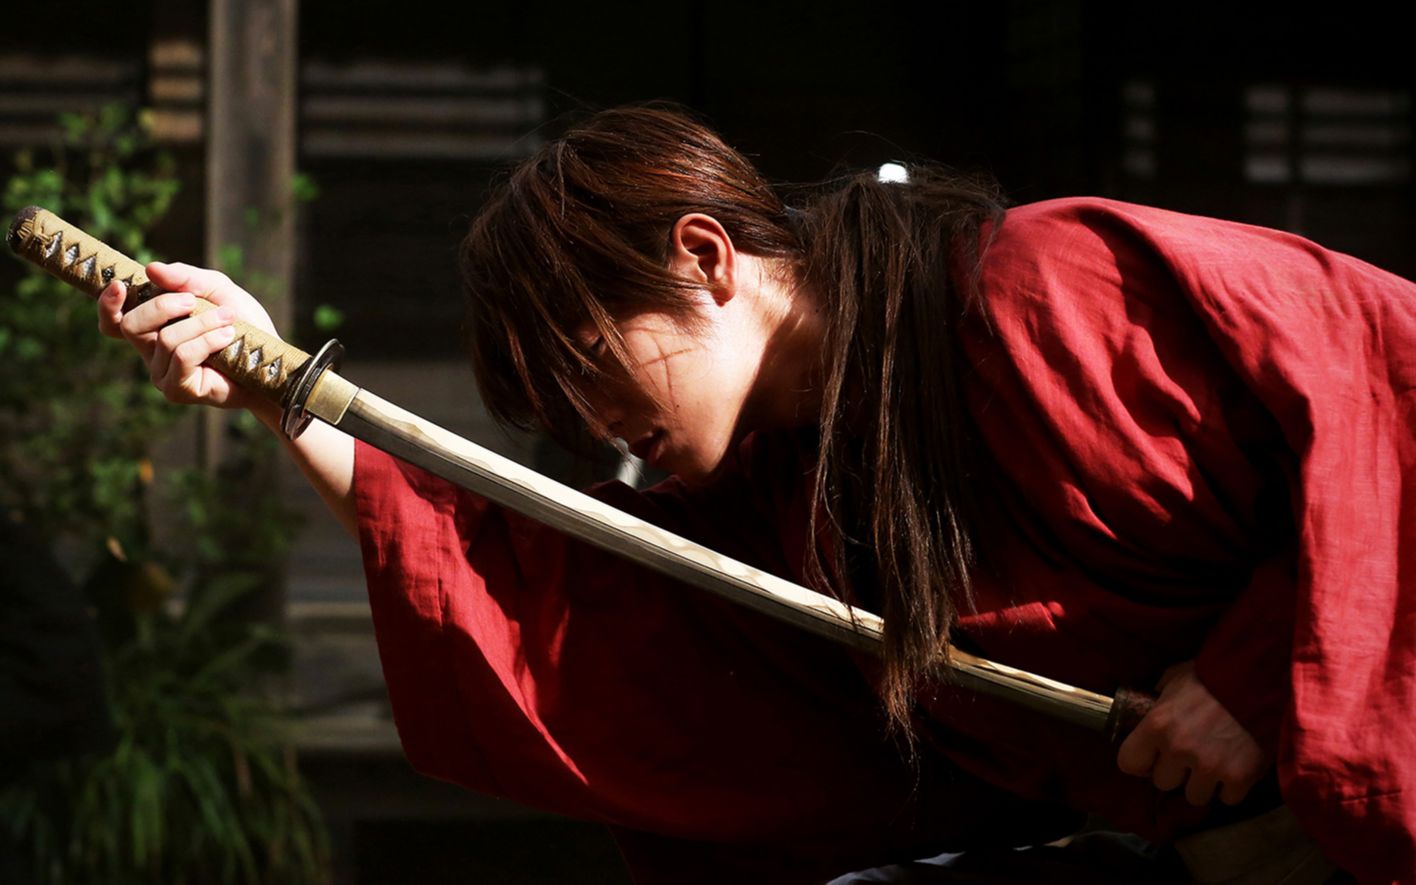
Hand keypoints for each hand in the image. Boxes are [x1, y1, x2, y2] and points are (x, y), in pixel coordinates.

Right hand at [97, 261, 278, 412]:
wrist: (270, 359)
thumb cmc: (244, 325)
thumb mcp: (218, 291)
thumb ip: (186, 278)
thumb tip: (151, 269)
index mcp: (153, 327)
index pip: (113, 322)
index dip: (107, 306)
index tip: (119, 285)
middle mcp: (151, 352)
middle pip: (132, 326)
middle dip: (163, 307)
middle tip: (192, 301)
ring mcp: (162, 374)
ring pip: (165, 340)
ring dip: (201, 323)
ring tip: (229, 320)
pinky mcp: (177, 390)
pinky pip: (182, 357)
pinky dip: (207, 341)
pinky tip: (228, 337)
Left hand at [1116, 661, 1269, 805]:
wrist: (1261, 678)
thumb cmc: (1213, 676)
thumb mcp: (1174, 679)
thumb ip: (1157, 700)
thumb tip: (1146, 710)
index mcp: (1156, 725)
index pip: (1128, 763)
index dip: (1140, 762)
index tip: (1151, 758)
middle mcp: (1178, 750)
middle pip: (1163, 783)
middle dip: (1175, 771)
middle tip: (1189, 756)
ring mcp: (1209, 766)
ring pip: (1194, 796)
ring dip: (1202, 783)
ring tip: (1213, 763)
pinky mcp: (1239, 777)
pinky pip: (1226, 799)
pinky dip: (1231, 788)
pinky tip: (1235, 768)